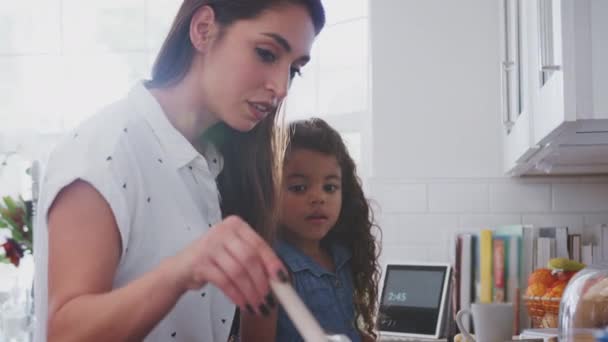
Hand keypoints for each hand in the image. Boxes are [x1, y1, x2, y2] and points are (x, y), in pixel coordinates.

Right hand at [172, 215, 286, 314]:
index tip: (282, 279)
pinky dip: (236, 295)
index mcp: (236, 225)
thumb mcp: (234, 252)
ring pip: (237, 271)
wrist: (181, 268)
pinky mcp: (199, 262)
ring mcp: (210, 245)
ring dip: (250, 292)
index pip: (259, 244)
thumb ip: (254, 260)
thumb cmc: (213, 260)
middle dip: (261, 281)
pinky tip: (242, 303)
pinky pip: (224, 281)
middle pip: (249, 258)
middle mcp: (223, 231)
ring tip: (256, 304)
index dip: (272, 263)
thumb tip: (278, 279)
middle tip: (268, 298)